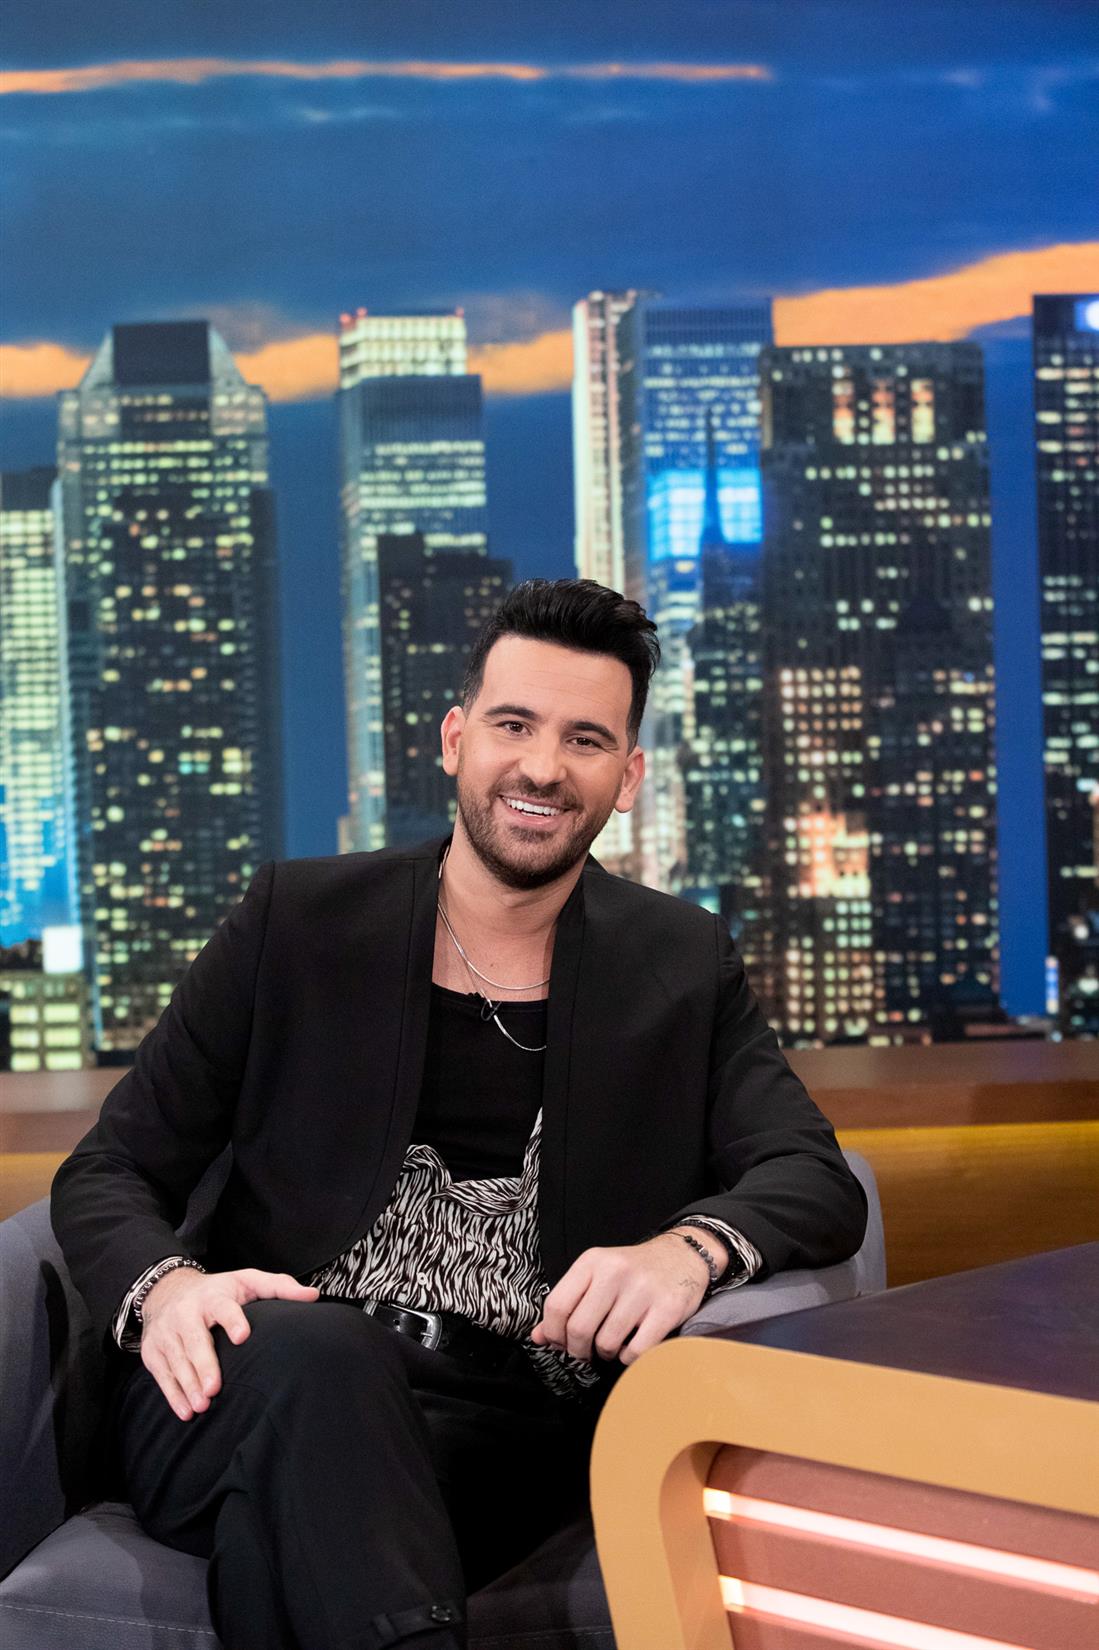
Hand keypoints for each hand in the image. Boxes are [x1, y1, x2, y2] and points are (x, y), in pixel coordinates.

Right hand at [140, 1266, 318, 1420]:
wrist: (167, 1292)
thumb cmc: (218, 1291)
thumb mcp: (248, 1281)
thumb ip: (279, 1287)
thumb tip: (313, 1296)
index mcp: (213, 1296)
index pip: (223, 1307)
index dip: (232, 1320)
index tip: (243, 1336)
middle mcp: (186, 1313)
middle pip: (195, 1339)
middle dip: (204, 1364)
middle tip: (215, 1388)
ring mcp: (166, 1333)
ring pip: (177, 1360)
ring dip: (188, 1384)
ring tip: (202, 1405)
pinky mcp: (153, 1352)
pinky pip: (162, 1375)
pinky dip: (173, 1394)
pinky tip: (186, 1411)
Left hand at [530, 1234, 713, 1366]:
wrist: (682, 1256)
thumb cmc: (632, 1273)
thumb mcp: (595, 1277)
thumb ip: (567, 1305)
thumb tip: (538, 1338)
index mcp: (592, 1261)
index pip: (557, 1306)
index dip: (554, 1334)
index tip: (561, 1343)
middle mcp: (615, 1271)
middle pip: (579, 1329)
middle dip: (578, 1350)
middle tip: (586, 1351)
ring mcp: (642, 1290)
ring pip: (606, 1344)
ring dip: (605, 1354)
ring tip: (612, 1344)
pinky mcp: (667, 1308)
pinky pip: (635, 1351)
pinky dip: (629, 1357)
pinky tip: (633, 1345)